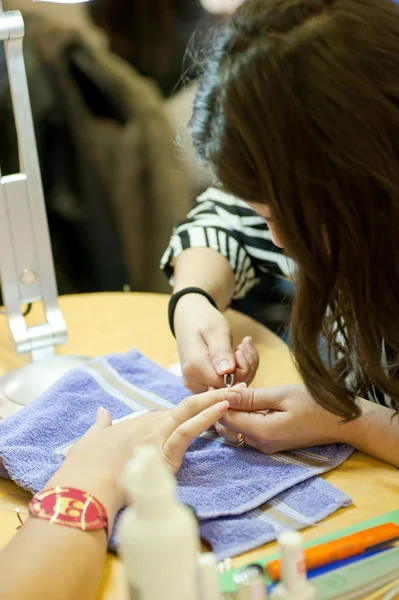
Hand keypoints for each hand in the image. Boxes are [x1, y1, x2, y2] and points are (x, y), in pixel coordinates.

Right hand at [46, 394, 228, 522]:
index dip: (192, 410)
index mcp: (138, 424)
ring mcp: (158, 436)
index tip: (209, 406)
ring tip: (238, 394)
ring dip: (216, 402)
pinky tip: (222, 409)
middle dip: (211, 396)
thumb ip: (101, 425)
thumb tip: (102, 412)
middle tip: (234, 390)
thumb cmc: (86, 465)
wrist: (85, 485)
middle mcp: (150, 425)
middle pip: (185, 407)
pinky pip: (188, 432)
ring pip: (190, 412)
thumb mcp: (92, 439)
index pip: (171, 415)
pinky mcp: (165, 453)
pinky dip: (206, 418)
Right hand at [174, 294, 258, 391]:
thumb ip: (221, 352)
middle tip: (245, 345)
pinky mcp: (204, 384)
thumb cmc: (202, 320)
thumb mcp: (215, 331)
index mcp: (195, 367)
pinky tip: (239, 353)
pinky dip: (238, 370)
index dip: (242, 369)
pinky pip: (226, 383)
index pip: (228, 383)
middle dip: (246, 368)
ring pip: (231, 387)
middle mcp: (194, 381)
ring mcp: (198, 384)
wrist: (189, 319)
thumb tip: (227, 371)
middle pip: (230, 387)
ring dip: (244, 368)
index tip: (242, 348)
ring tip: (243, 346)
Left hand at [214, 384, 344, 451]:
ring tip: (238, 390)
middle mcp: (261, 444)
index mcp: (263, 432)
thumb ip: (252, 397)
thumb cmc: (316, 404)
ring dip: (230, 412)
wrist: (343, 422)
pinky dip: (241, 418)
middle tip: (227, 384)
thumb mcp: (283, 395)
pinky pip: (246, 432)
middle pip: (226, 427)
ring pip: (234, 431)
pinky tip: (247, 401)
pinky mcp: (271, 444)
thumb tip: (226, 394)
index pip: (225, 418)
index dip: (218, 399)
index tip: (220, 381)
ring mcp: (266, 447)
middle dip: (221, 407)